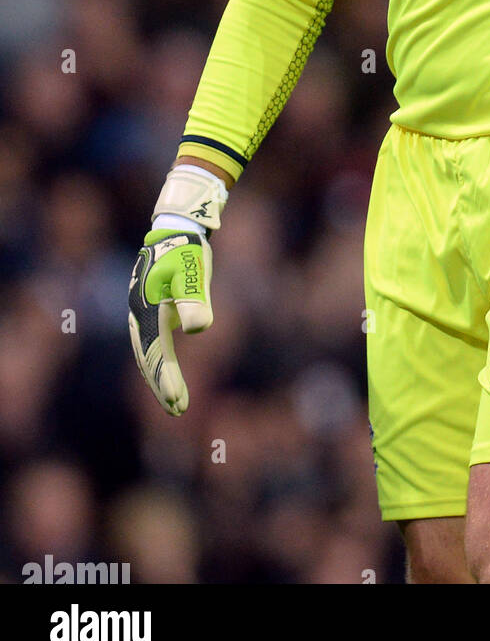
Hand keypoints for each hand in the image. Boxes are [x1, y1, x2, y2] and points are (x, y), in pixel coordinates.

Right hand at [128, 227, 213, 415]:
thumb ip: (194, 298)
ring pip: (148, 353)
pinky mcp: (153, 312)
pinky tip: (170, 377)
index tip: (178, 400)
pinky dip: (160, 363)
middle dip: (162, 385)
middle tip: (179, 410)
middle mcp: (140, 314)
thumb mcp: (193, 272)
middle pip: (147, 358)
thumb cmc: (186, 250)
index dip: (166, 378)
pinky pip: (153, 345)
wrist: (175, 230)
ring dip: (160, 378)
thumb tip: (198, 328)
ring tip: (177, 403)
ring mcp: (144, 314)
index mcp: (147, 309)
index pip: (155, 351)